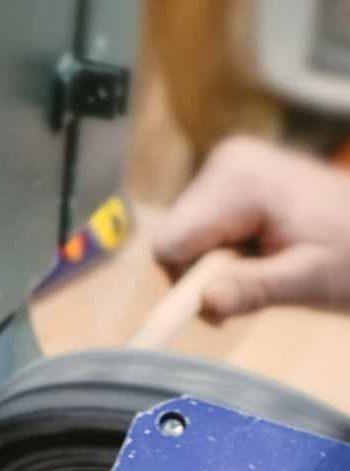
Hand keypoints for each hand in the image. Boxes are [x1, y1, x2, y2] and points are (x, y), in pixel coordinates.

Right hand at [153, 136, 349, 321]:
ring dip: (216, 266)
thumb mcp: (308, 280)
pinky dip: (224, 252)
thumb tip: (205, 302)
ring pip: (184, 238)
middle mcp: (226, 161)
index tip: (231, 295)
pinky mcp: (233, 177)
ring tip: (267, 265)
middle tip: (257, 279)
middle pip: (174, 240)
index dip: (190, 280)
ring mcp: (229, 166)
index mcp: (239, 179)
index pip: (170, 244)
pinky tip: (261, 250)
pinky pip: (201, 229)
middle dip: (205, 273)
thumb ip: (254, 289)